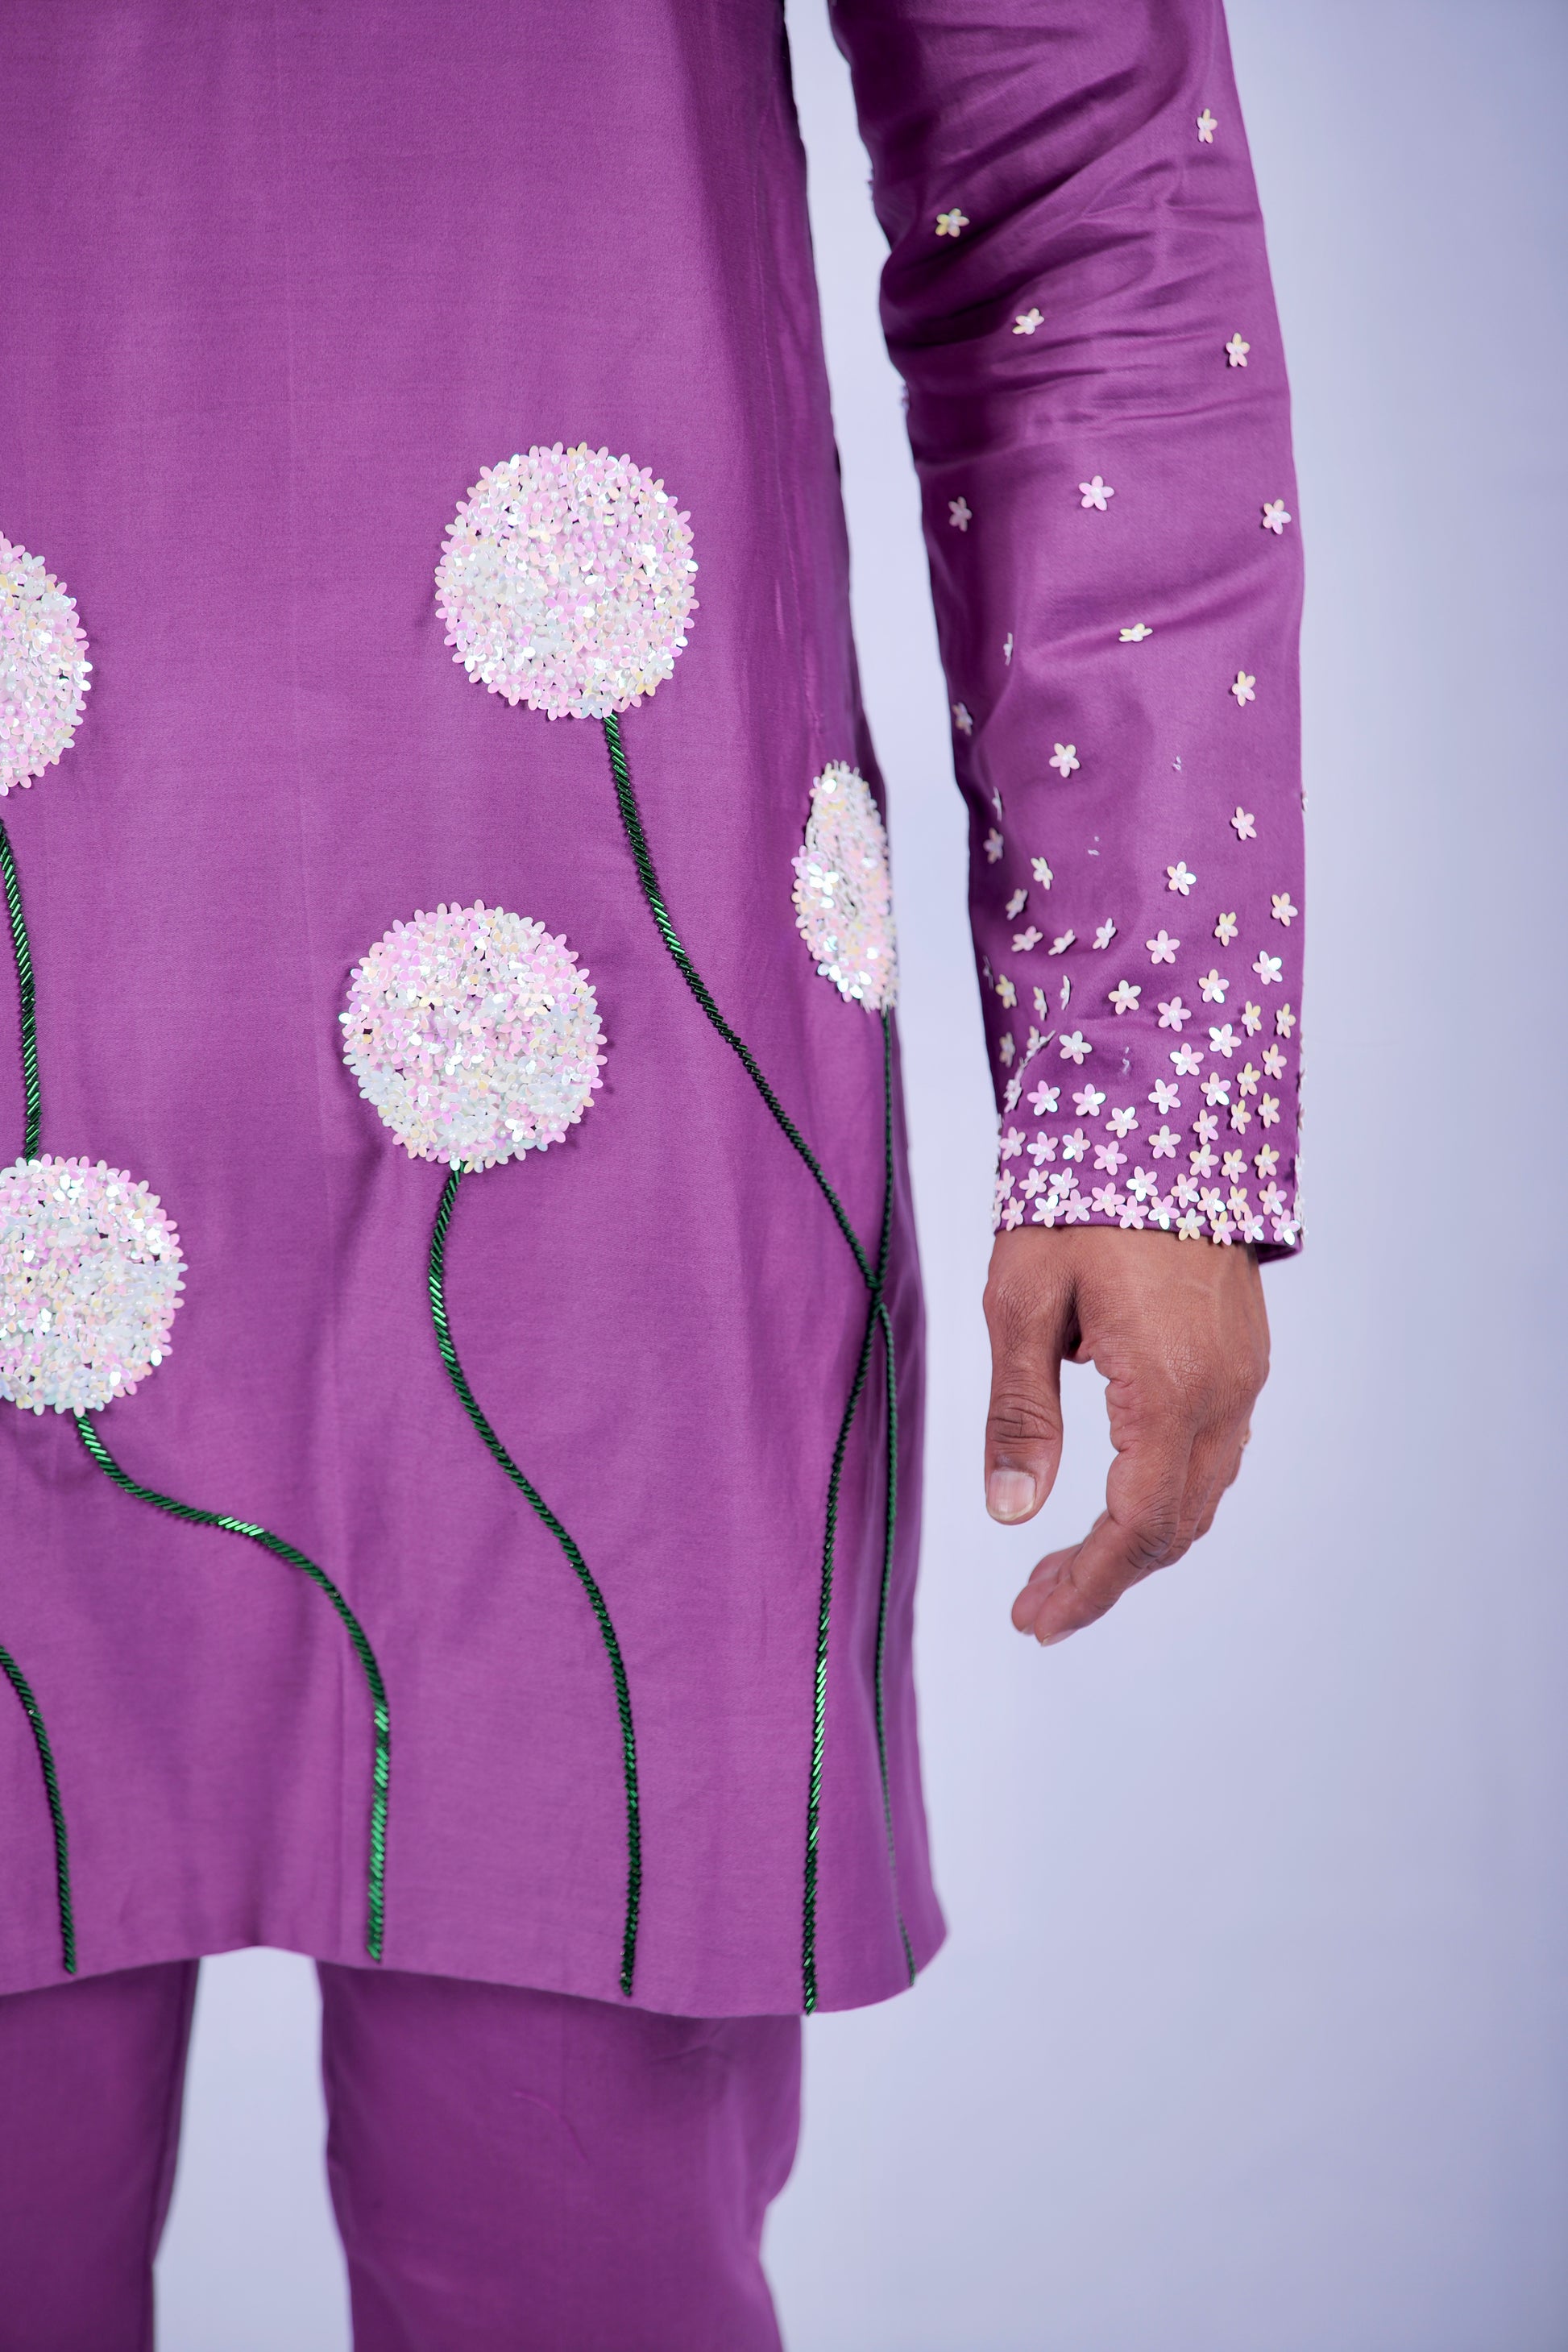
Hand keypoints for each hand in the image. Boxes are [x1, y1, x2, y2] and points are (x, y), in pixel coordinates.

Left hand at [982, 1226, 1269, 1644]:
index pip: (1135, 1527)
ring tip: (1059, 1564)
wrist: (1161, 1116)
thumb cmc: (1078, 1197)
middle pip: (1174, 1526)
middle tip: (1034, 1605)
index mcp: (1169, 1390)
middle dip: (1104, 1576)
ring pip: (1200, 1494)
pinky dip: (1163, 1494)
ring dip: (1135, 1540)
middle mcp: (1224, 1393)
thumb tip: (1012, 1513)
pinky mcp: (1243, 1353)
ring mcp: (1243, 1373)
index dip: (1087, 1586)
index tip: (1035, 1621)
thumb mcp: (1022, 1301)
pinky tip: (1112, 1494)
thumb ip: (1019, 1413)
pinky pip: (1213, 1452)